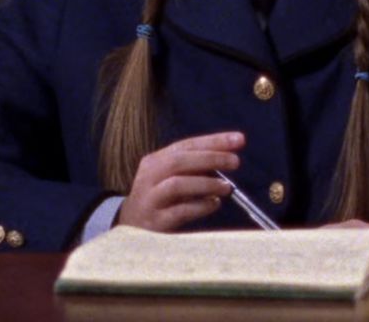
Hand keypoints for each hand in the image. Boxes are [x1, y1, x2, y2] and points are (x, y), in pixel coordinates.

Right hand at [117, 131, 244, 231]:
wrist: (129, 227)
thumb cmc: (159, 198)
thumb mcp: (170, 177)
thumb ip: (194, 167)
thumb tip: (228, 157)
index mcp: (156, 160)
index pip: (187, 145)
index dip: (214, 141)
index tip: (239, 139)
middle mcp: (149, 176)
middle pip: (180, 161)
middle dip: (211, 158)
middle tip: (236, 161)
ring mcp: (150, 199)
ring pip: (177, 184)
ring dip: (206, 183)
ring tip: (227, 188)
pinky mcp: (154, 222)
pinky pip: (179, 211)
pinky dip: (200, 206)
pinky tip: (214, 204)